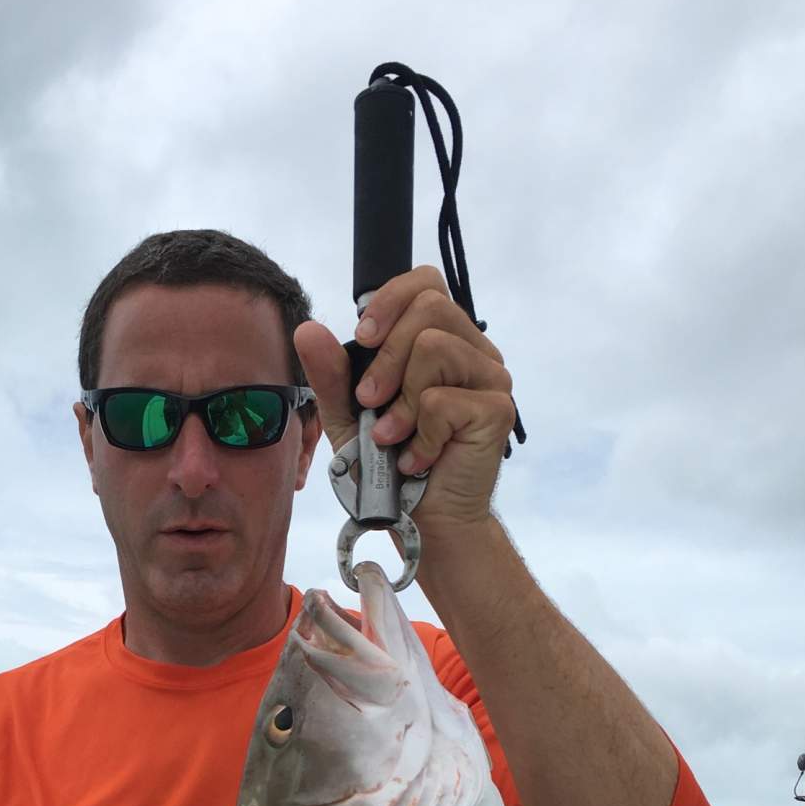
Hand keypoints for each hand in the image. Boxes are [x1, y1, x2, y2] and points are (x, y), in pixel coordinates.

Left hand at [294, 265, 516, 534]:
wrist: (422, 522)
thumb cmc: (391, 468)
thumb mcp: (349, 417)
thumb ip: (332, 375)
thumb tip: (308, 329)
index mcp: (443, 341)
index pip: (426, 283)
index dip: (390, 300)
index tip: (363, 338)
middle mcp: (473, 352)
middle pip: (430, 308)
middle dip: (386, 357)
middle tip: (370, 403)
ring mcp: (490, 378)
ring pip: (435, 347)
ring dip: (401, 400)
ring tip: (394, 438)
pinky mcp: (497, 409)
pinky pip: (443, 399)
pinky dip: (419, 435)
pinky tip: (418, 459)